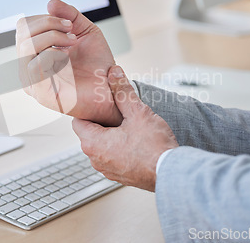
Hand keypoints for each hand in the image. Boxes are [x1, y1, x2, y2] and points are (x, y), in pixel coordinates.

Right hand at [16, 0, 121, 125]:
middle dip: (49, 25)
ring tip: (72, 44)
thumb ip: (68, 15)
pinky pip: (35, 67)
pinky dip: (52, 55)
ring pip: (26, 47)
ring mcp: (33, 82)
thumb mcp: (84, 31)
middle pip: (22, 33)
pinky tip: (66, 59)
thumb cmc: (97, 64)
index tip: (69, 24)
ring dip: (52, 37)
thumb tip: (50, 3)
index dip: (45, 18)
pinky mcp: (41, 94)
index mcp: (35, 53)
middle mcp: (29, 67)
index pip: (23, 27)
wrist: (111, 88)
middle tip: (71, 33)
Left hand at [72, 65, 178, 190]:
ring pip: (101, 145)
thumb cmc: (154, 146)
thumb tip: (114, 73)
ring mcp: (107, 170)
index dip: (88, 109)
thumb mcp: (137, 112)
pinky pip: (112, 157)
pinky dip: (119, 147)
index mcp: (92, 143)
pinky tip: (135, 140)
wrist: (171, 173)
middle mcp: (95, 159)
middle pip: (89, 133)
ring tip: (128, 124)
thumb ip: (122, 91)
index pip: (78, 121)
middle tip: (117, 110)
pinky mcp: (119, 176)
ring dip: (111, 134)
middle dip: (101, 120)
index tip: (99, 102)